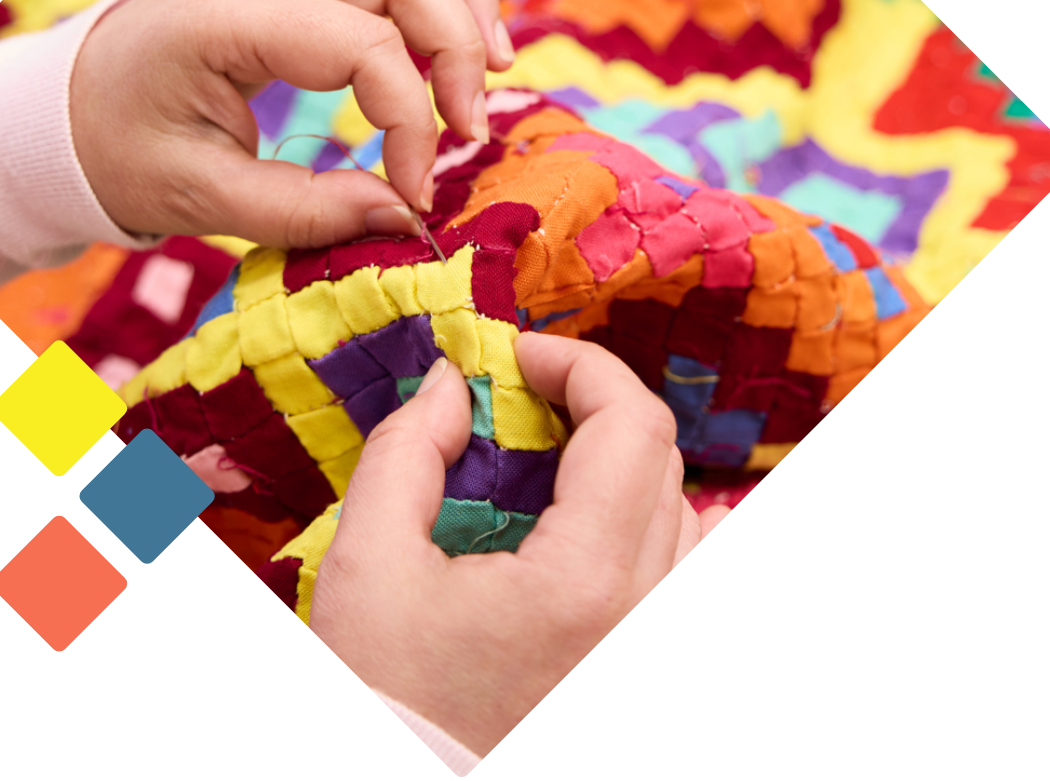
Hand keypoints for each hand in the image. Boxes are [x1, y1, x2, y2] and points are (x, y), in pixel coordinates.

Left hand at [69, 0, 523, 244]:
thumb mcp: (198, 198)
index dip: (410, 122)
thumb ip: (302, 211)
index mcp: (230, 17)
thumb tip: (404, 216)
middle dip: (457, 45)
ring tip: (502, 61)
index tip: (416, 193)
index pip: (362, 46)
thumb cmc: (125, 150)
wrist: (75, 106)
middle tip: (474, 128)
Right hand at [308, 332, 728, 757]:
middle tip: (518, 395)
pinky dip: (650, 518)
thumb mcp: (365, 564)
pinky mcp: (632, 652)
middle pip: (659, 457)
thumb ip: (406, 451)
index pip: (633, 425)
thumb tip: (451, 383)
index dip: (580, 364)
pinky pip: (678, 564)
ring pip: (685, 510)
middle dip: (591, 402)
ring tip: (552, 451)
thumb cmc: (383, 694)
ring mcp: (645, 636)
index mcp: (583, 583)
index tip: (518, 355)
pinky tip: (591, 513)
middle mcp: (640, 613)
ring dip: (623, 457)